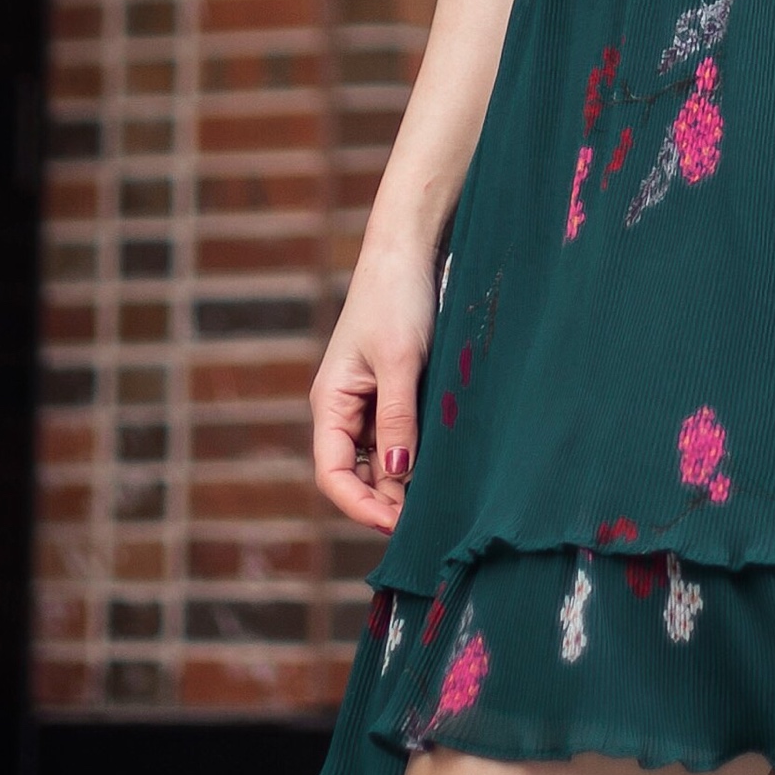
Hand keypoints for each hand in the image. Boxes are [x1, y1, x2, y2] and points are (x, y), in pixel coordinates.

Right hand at [310, 237, 439, 533]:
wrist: (408, 248)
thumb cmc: (397, 299)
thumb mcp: (401, 361)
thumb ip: (398, 419)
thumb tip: (399, 476)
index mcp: (330, 403)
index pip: (333, 474)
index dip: (360, 507)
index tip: (397, 526)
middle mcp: (343, 408)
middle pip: (357, 473)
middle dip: (387, 499)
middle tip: (431, 518)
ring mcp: (367, 400)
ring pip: (382, 457)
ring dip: (405, 478)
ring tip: (442, 494)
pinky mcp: (391, 389)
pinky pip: (399, 434)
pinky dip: (416, 451)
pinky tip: (443, 460)